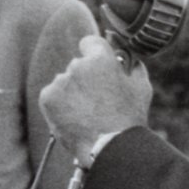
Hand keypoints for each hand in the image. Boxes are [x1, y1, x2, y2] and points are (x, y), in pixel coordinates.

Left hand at [40, 35, 153, 167]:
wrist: (109, 145)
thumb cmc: (129, 117)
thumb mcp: (140, 86)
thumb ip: (131, 65)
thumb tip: (124, 55)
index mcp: (100, 58)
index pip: (88, 42)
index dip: (93, 53)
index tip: (95, 64)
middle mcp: (77, 65)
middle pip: (77, 66)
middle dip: (84, 78)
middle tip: (95, 99)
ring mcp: (60, 82)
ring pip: (64, 82)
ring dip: (71, 92)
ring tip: (86, 112)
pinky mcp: (48, 98)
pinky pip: (52, 96)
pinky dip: (60, 105)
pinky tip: (74, 117)